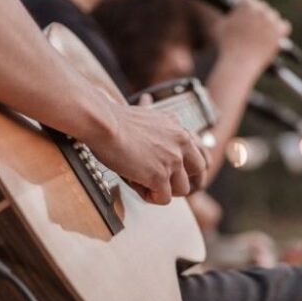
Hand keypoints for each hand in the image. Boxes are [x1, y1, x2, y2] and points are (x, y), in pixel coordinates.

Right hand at [90, 99, 207, 204]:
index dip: (184, 167)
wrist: (102, 123)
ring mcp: (173, 159)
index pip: (197, 153)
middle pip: (199, 172)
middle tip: (160, 181)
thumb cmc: (114, 120)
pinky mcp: (160, 175)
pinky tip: (134, 182)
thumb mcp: (146, 115)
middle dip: (181, 180)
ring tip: (141, 180)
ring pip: (182, 189)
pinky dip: (149, 196)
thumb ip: (157, 123)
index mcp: (178, 126)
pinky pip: (163, 198)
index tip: (168, 171)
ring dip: (162, 190)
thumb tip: (149, 102)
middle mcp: (181, 141)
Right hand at [213, 0, 290, 74]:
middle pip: (263, 9)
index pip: (249, 2)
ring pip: (274, 17)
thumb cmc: (225, 45)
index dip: (247, 11)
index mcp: (246, 3)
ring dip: (270, 23)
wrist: (239, 62)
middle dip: (258, 17)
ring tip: (263, 34)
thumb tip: (206, 6)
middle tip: (254, 29)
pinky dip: (281, 31)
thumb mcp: (217, 26)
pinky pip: (285, 26)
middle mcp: (260, 8)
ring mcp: (270, 19)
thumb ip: (215, 13)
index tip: (246, 19)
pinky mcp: (279, 31)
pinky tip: (276, 37)